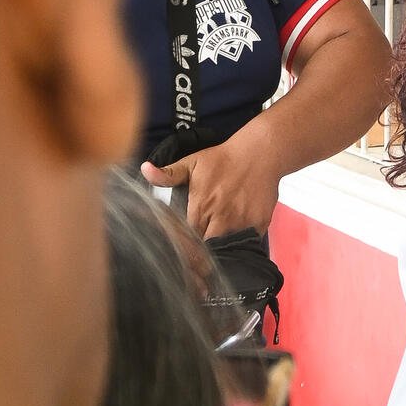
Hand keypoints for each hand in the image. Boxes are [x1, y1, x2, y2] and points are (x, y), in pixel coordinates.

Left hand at [140, 122, 282, 238]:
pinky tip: (237, 237)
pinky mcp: (259, 224)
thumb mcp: (192, 163)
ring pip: (228, 249)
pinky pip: (248, 243)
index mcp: (201, 208)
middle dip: (202, 252)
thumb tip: (145, 170)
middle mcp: (221, 219)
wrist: (260, 152)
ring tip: (217, 246)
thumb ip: (168, 174)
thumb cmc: (225, 159)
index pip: (187, 239)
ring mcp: (242, 223)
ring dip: (222, 249)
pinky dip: (242, 243)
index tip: (185, 245)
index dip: (185, 244)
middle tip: (200, 250)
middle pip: (207, 249)